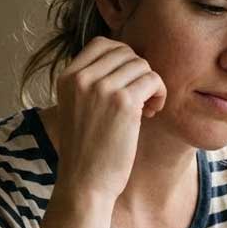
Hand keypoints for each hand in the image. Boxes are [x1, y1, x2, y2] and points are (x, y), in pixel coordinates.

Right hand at [49, 36, 166, 201]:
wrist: (84, 183)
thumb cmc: (87, 151)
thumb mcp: (77, 108)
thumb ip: (92, 83)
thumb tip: (128, 59)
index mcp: (67, 77)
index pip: (102, 44)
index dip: (123, 58)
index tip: (127, 82)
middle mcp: (81, 78)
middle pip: (126, 52)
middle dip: (138, 73)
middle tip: (139, 100)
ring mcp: (101, 88)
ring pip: (142, 65)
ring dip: (150, 85)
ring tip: (145, 109)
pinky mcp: (123, 102)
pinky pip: (153, 79)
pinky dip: (160, 94)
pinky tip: (151, 112)